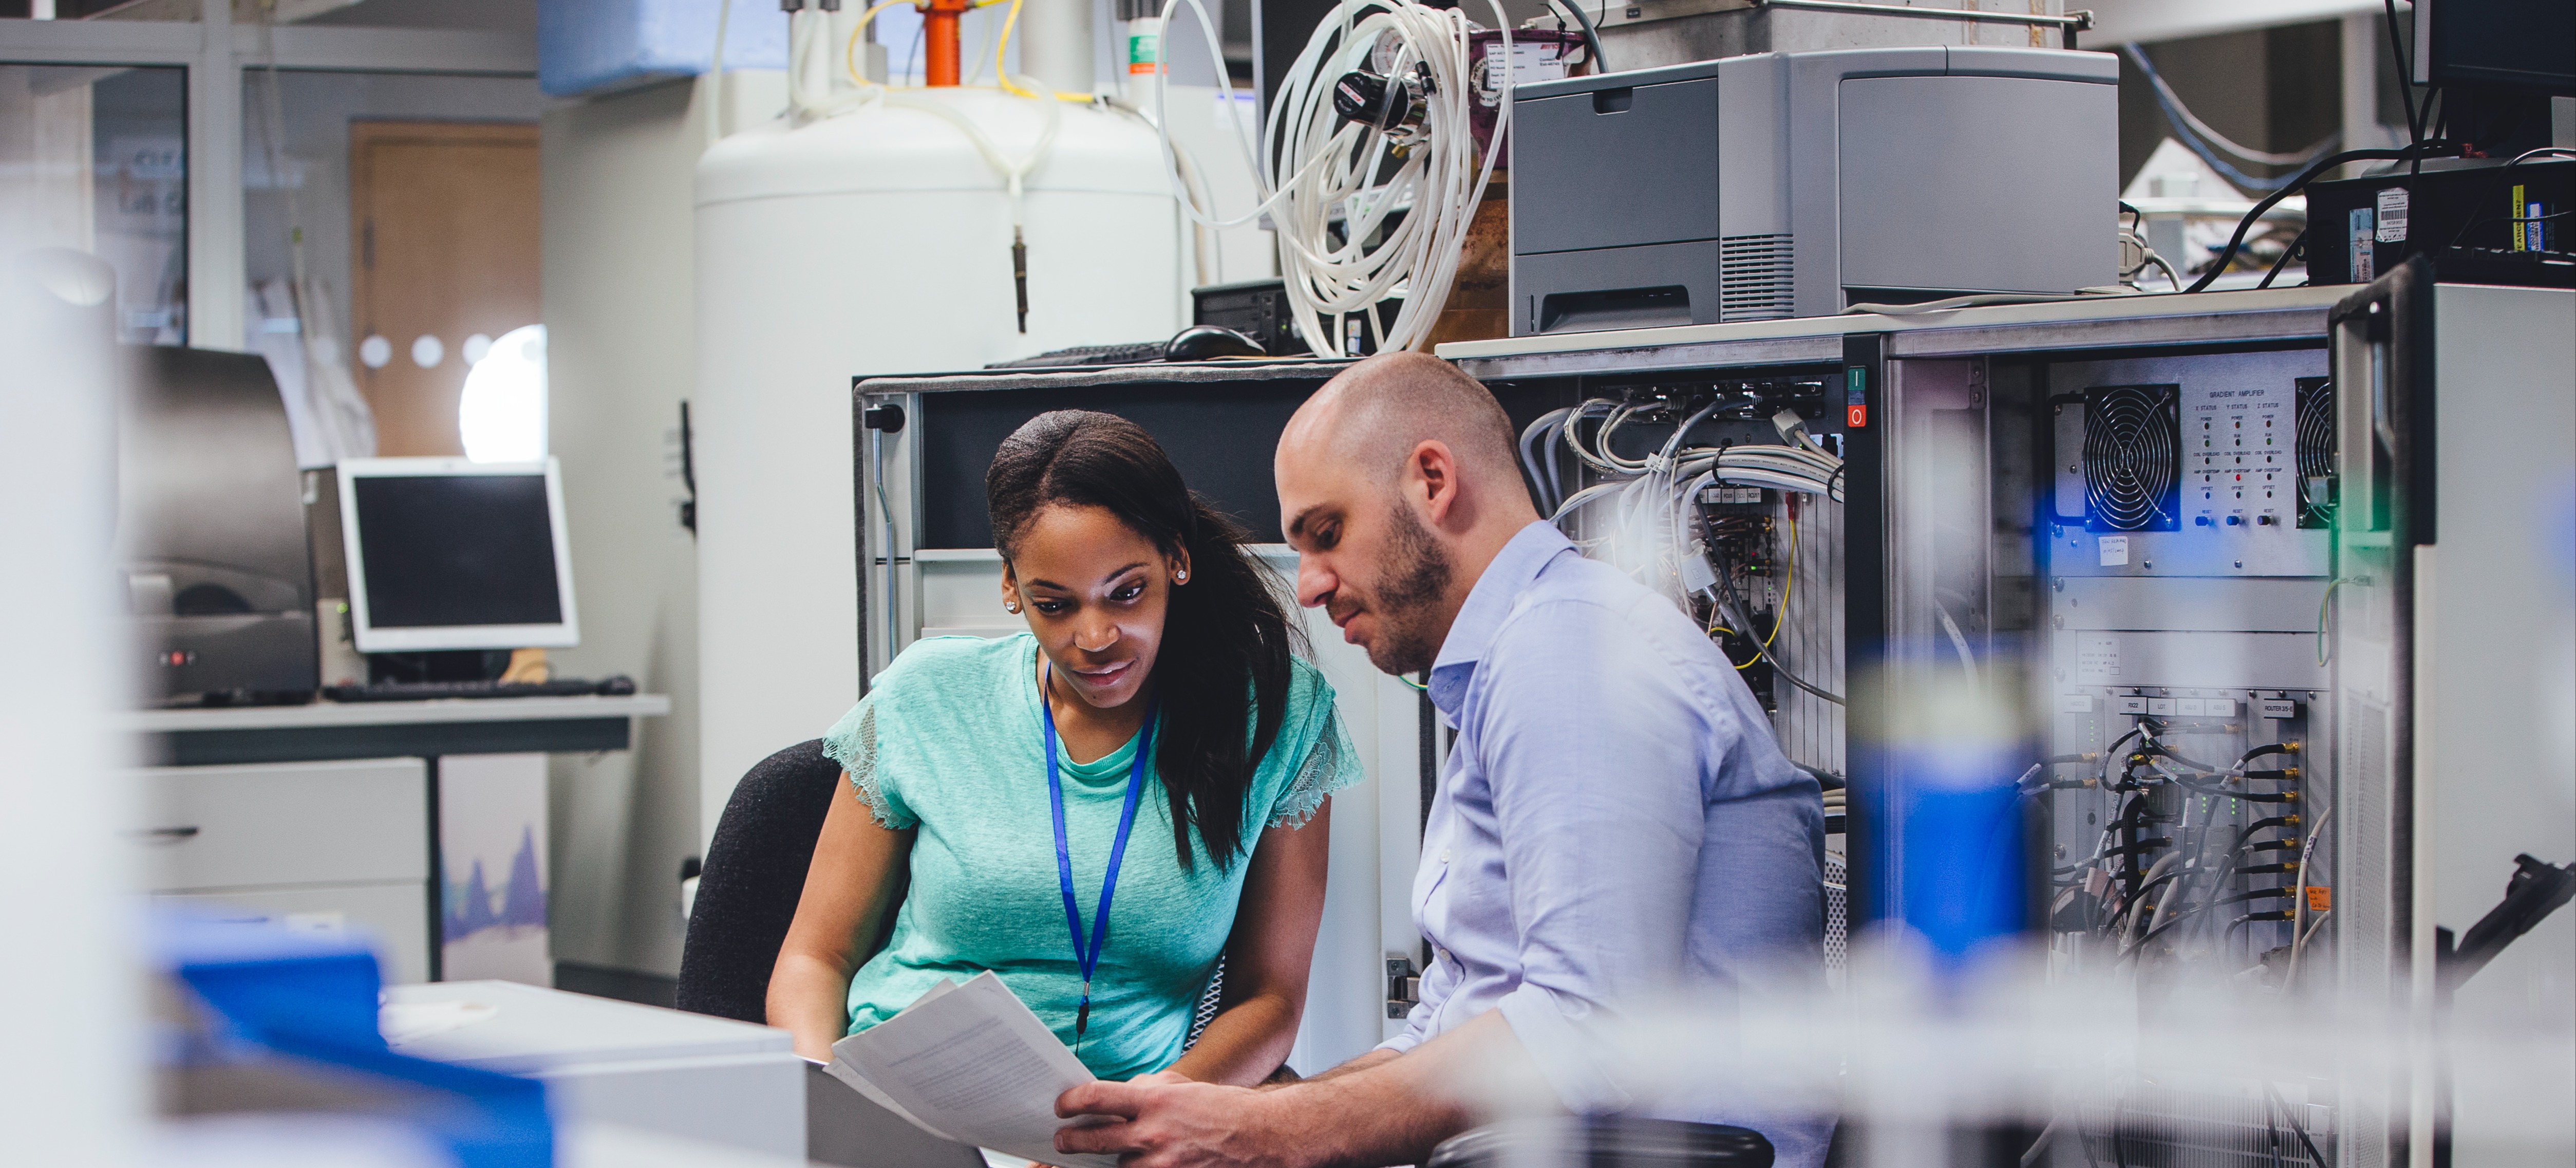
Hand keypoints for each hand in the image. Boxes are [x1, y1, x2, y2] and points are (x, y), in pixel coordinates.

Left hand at [1053, 1072, 1302, 1167]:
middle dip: (1069, 1142)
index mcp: (1154, 1100)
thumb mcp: (1180, 1086)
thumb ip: (1143, 1089)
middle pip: (1092, 1140)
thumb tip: (1111, 1098)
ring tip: (1126, 1153)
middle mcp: (1153, 1133)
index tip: (1061, 1107)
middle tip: (1061, 1141)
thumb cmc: (1221, 1108)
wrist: (1261, 1135)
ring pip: (1118, 1167)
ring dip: (1117, 1161)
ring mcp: (1161, 1164)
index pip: (1095, 1098)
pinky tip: (1142, 1163)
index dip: (1070, 1103)